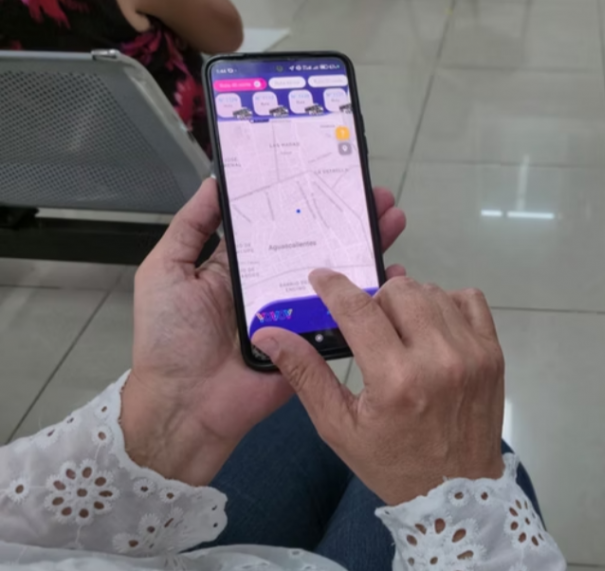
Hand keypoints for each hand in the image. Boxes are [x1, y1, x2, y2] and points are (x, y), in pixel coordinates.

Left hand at [121, 178, 406, 485]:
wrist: (187, 406)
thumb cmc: (170, 338)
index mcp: (242, 267)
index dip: (305, 200)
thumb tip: (215, 181)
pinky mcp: (315, 342)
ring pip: (338, 275)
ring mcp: (298, 314)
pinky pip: (346, 318)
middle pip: (317, 245)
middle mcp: (274, 285)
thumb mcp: (165, 272)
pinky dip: (372, 297)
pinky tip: (394, 274)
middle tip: (376, 193)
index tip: (330, 173)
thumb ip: (189, 227)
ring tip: (392, 219)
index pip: (280, 224)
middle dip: (348, 218)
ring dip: (366, 248)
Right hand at [252, 273, 505, 504]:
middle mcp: (438, 359)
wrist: (457, 493)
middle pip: (399, 291)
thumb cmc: (392, 463)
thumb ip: (305, 375)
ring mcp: (471, 353)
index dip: (334, 286)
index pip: (359, 309)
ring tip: (400, 330)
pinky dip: (447, 303)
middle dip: (375, 300)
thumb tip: (267, 334)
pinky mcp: (493, 353)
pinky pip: (469, 299)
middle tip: (368, 325)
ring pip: (432, 292)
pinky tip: (433, 329)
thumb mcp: (339, 427)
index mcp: (395, 381)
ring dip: (409, 302)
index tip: (320, 277)